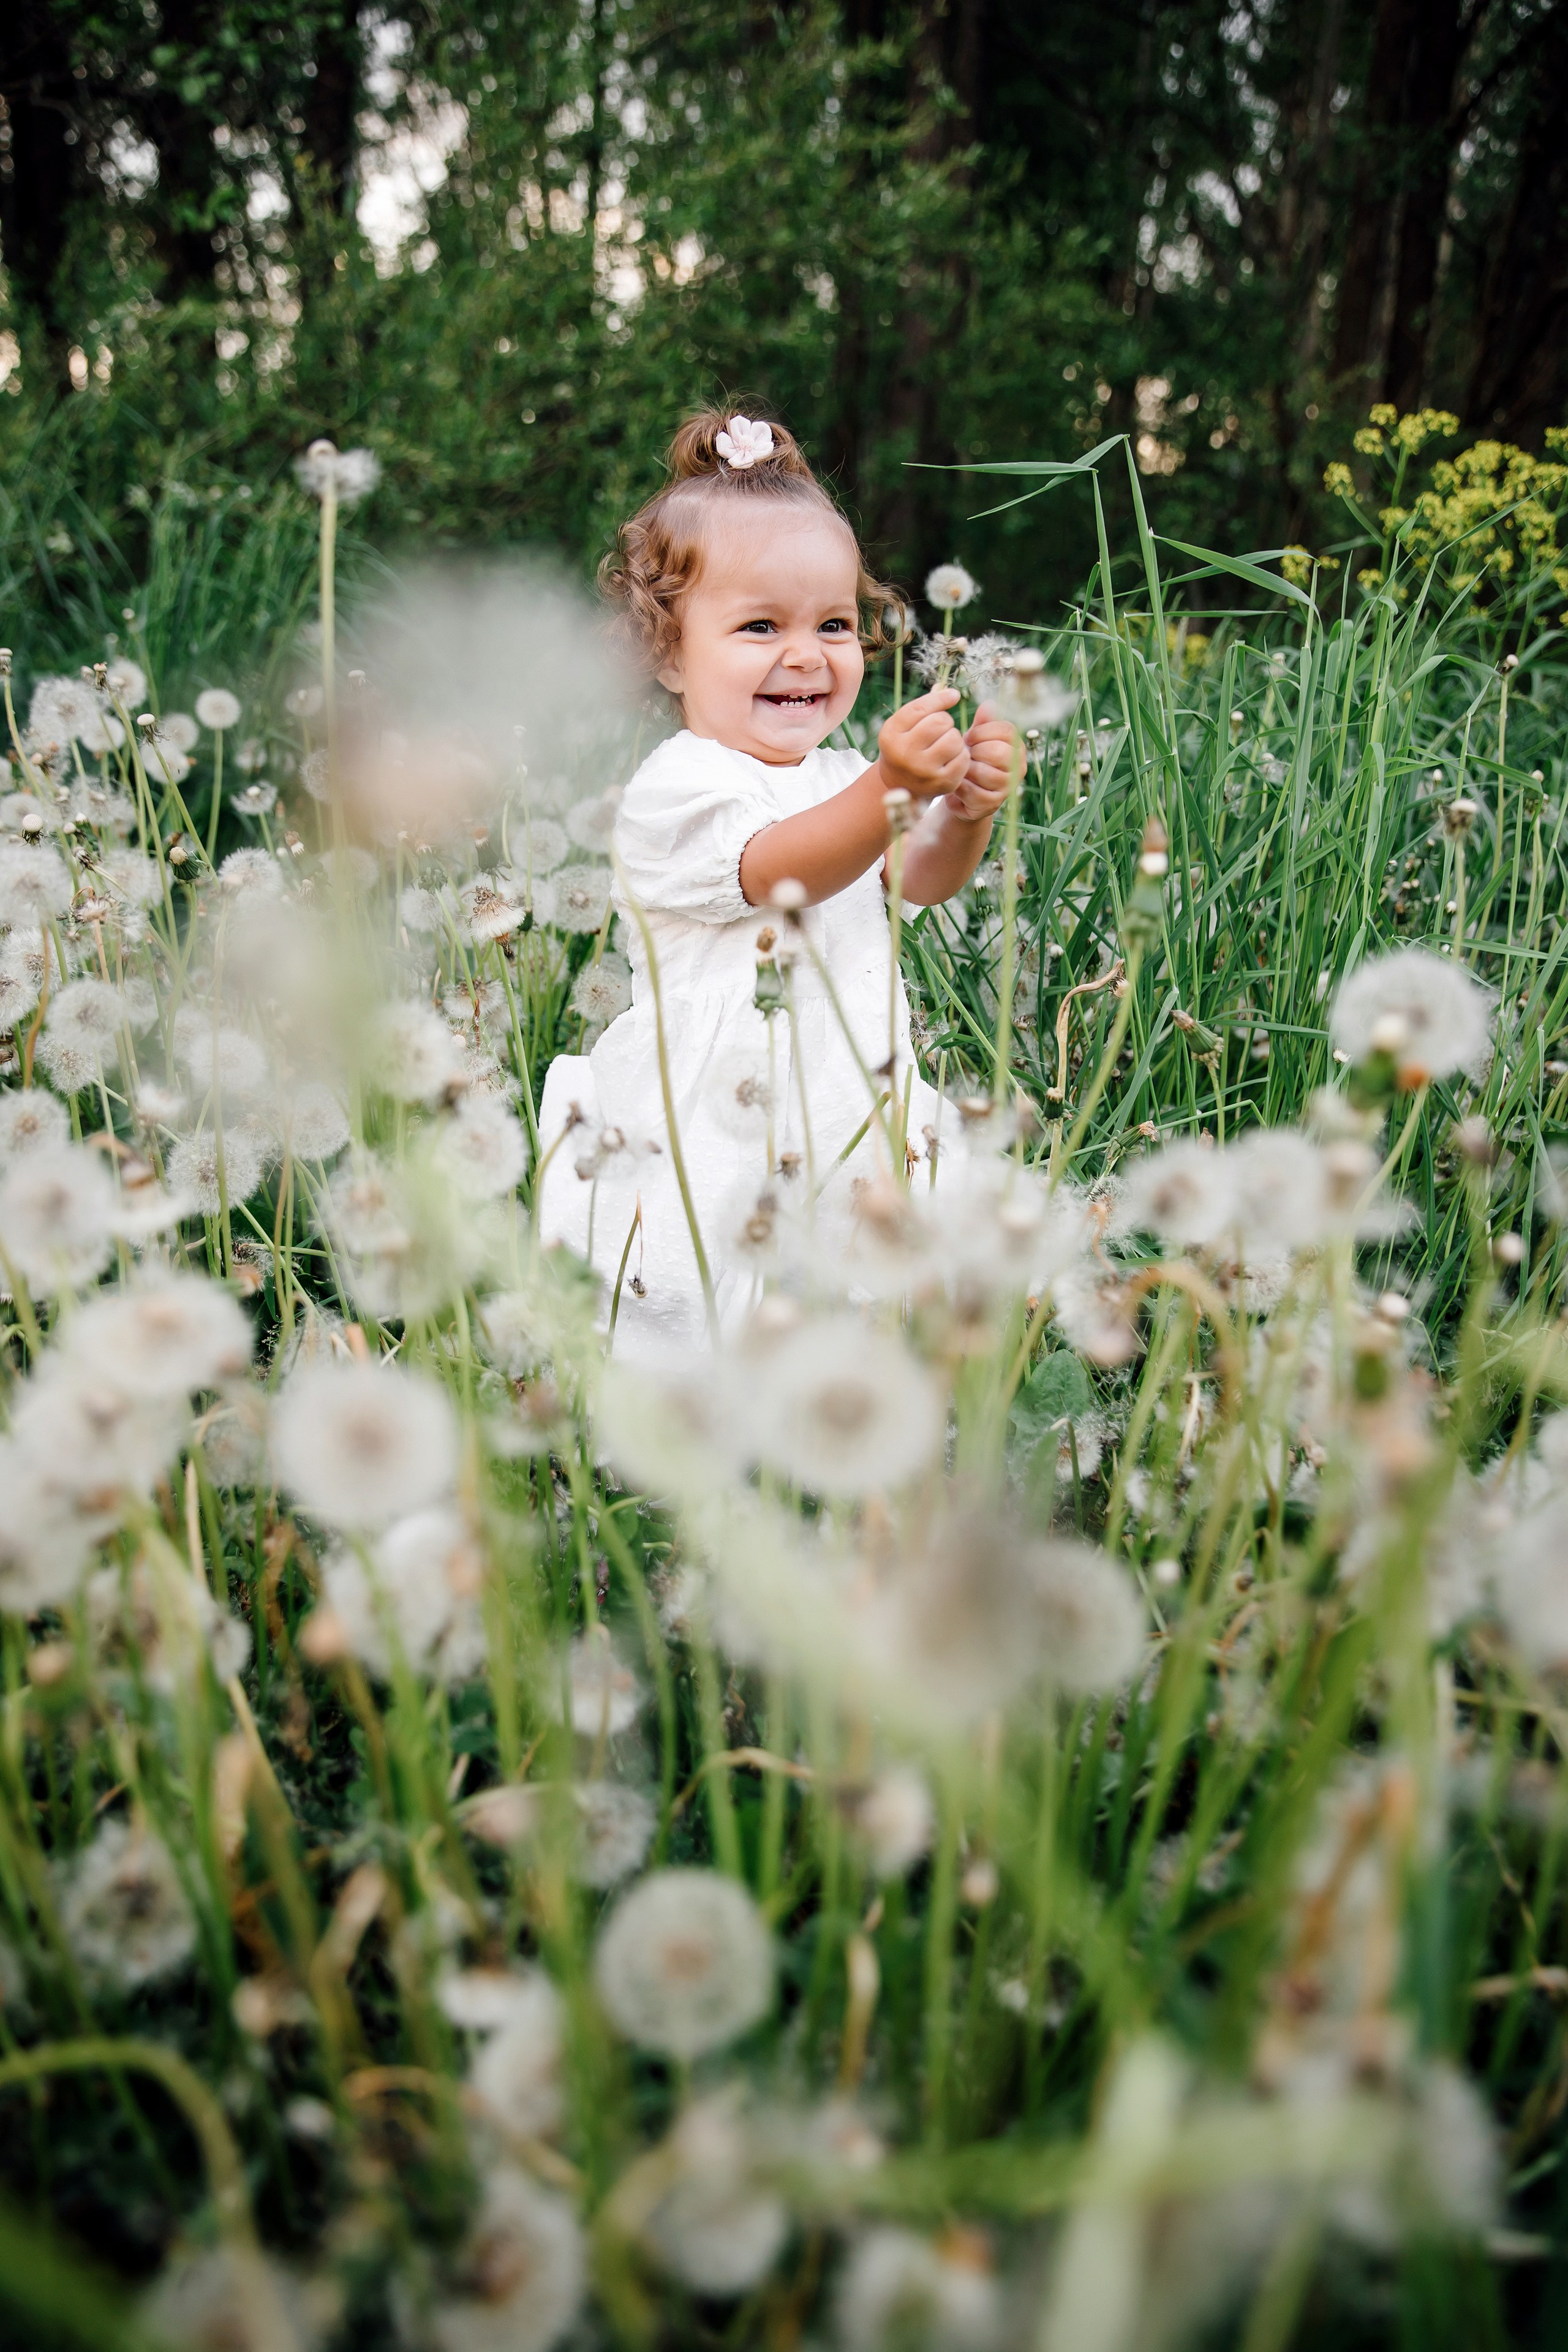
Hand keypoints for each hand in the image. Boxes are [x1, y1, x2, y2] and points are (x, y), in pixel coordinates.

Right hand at [875, 686, 967, 800]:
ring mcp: (923, 770)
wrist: (901, 786)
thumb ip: (924, 707)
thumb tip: (951, 692)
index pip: (921, 708)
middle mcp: (904, 753)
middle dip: (945, 721)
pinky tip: (952, 757)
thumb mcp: (904, 726)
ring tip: (946, 744)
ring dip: (955, 737)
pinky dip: (961, 754)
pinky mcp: (941, 783)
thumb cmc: (906, 747)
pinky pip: (963, 757)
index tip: (953, 695)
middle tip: (941, 730)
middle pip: (940, 722)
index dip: (941, 698)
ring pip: (954, 739)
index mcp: (891, 734)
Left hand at [943, 704, 1018, 821]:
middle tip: (966, 754)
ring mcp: (1007, 787)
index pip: (1007, 731)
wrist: (963, 794)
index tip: (969, 738)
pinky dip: (961, 785)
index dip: (983, 731)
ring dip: (968, 769)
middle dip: (976, 750)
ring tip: (962, 768)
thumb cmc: (971, 760)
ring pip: (986, 773)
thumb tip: (989, 704)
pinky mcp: (992, 804)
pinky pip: (974, 791)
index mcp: (1017, 746)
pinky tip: (957, 782)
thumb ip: (982, 723)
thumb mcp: (976, 739)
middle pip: (999, 752)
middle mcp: (1018, 767)